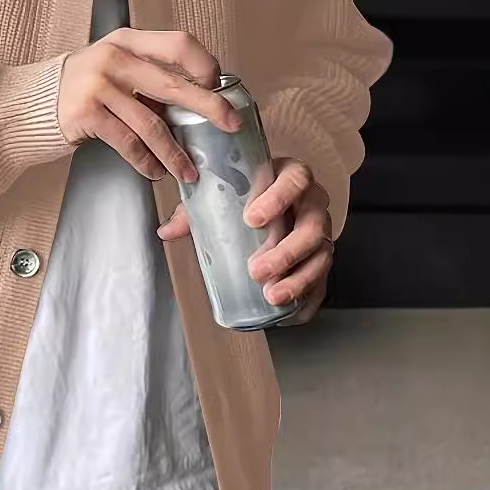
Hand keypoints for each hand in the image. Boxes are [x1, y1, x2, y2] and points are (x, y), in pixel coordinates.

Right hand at [57, 29, 240, 181]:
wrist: (30, 103)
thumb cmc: (80, 87)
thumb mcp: (114, 66)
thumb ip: (148, 75)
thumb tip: (196, 101)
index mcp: (127, 41)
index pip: (178, 43)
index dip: (204, 65)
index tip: (219, 86)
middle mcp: (114, 58)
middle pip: (172, 84)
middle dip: (207, 107)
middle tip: (229, 124)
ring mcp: (98, 86)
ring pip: (151, 123)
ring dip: (174, 151)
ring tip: (188, 170)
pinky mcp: (86, 115)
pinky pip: (127, 143)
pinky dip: (146, 161)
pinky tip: (155, 172)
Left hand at [157, 157, 332, 324]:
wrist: (273, 201)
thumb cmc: (246, 195)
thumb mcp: (221, 194)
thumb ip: (195, 210)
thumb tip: (166, 231)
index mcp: (290, 176)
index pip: (294, 180)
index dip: (277, 198)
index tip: (251, 219)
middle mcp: (313, 203)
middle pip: (312, 225)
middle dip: (286, 251)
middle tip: (256, 270)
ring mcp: (322, 231)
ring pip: (321, 255)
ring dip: (298, 278)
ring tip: (271, 295)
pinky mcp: (321, 257)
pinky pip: (323, 280)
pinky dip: (309, 298)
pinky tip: (292, 313)